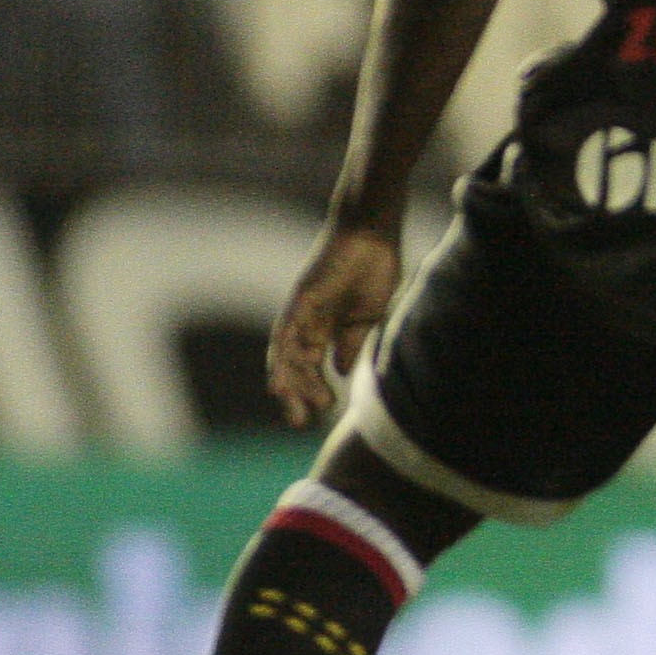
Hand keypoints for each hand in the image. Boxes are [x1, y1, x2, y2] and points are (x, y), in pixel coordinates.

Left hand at [266, 224, 400, 427]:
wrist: (374, 232)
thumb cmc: (375, 268)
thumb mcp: (367, 316)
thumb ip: (351, 343)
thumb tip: (340, 373)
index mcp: (326, 327)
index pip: (313, 365)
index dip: (314, 388)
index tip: (325, 410)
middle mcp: (307, 322)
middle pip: (294, 365)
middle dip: (296, 394)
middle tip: (301, 422)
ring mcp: (301, 311)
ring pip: (286, 355)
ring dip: (288, 383)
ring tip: (291, 407)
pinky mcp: (301, 300)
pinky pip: (285, 334)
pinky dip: (281, 358)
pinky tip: (279, 381)